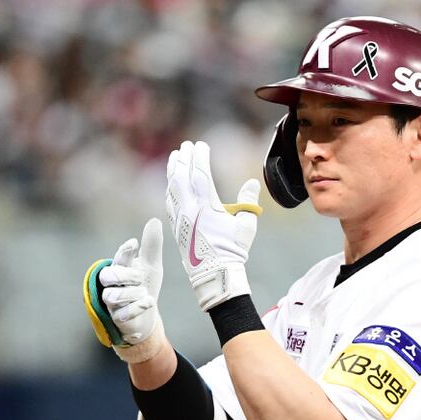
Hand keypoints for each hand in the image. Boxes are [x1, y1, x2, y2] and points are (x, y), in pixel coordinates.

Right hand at [98, 217, 165, 361]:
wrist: (147, 316)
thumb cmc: (145, 286)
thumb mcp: (151, 266)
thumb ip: (151, 246)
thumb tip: (154, 220)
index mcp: (120, 269)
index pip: (118, 258)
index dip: (124, 251)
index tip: (134, 243)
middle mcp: (112, 285)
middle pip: (107, 276)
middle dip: (124, 275)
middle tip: (139, 277)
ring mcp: (113, 303)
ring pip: (112, 296)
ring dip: (131, 293)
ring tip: (144, 292)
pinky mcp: (119, 319)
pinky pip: (123, 314)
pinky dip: (137, 307)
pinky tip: (149, 301)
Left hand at [166, 140, 261, 311]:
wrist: (215, 275)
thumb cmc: (233, 251)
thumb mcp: (246, 225)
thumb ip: (247, 202)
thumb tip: (251, 183)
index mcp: (206, 207)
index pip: (200, 174)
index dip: (200, 157)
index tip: (200, 144)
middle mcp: (189, 210)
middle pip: (182, 177)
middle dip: (183, 159)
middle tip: (185, 146)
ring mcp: (180, 219)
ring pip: (172, 188)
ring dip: (172, 171)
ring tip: (174, 158)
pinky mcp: (176, 228)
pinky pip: (169, 203)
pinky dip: (169, 189)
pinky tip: (170, 184)